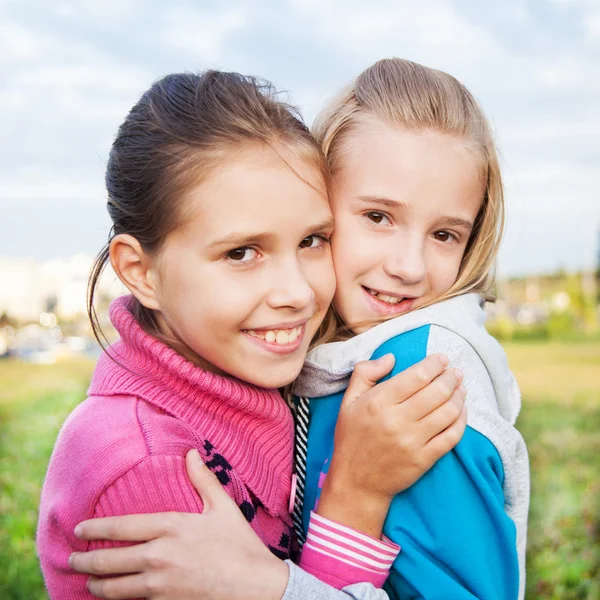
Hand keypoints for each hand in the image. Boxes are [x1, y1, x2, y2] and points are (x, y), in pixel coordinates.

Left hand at [69, 450, 288, 599]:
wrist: (256, 587)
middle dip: (86, 561)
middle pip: (110, 561)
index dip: (96, 528)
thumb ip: (203, 479)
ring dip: (96, 585)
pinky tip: (113, 597)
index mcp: (172, 527)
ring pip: (115, 588)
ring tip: (88, 581)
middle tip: (73, 559)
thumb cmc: (240, 545)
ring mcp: (160, 585)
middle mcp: (159, 556)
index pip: (122, 527)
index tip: (80, 528)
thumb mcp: (223, 507)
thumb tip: (190, 453)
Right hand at [318, 354, 466, 536]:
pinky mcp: (424, 460)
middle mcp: (397, 420)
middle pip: (437, 391)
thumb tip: (391, 357)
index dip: (434, 364)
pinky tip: (461, 411)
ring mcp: (413, 442)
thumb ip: (365, 373)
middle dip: (451, 377)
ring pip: (448, 412)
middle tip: (455, 372)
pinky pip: (452, 436)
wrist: (356, 483)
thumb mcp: (348, 401)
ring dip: (459, 396)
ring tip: (460, 389)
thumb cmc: (352, 438)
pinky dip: (461, 421)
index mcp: (378, 402)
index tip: (442, 359)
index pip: (417, 376)